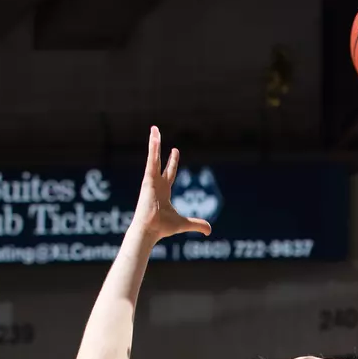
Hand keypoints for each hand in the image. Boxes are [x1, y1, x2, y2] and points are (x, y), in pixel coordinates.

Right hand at [132, 127, 212, 242]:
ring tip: (154, 128)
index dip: (172, 162)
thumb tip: (210, 229)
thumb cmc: (162, 227)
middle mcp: (156, 183)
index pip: (169, 173)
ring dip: (154, 142)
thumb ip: (197, 224)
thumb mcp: (184, 223)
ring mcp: (151, 180)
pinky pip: (151, 161)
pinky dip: (152, 149)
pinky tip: (154, 137)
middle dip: (158, 148)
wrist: (150, 229)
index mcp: (163, 191)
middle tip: (157, 134)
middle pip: (158, 161)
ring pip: (153, 157)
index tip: (175, 151)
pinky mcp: (147, 180)